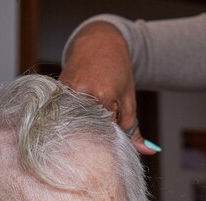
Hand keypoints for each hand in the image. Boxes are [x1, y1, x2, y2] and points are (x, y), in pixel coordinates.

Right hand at [59, 21, 156, 154]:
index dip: (111, 138)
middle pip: (90, 130)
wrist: (99, 43)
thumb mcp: (129, 101)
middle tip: (102, 124)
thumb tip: (149, 152)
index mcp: (103, 96)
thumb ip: (135, 130)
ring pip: (77, 123)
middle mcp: (82, 94)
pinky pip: (65, 113)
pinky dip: (73, 116)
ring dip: (85, 124)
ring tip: (92, 111)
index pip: (106, 133)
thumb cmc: (117, 72)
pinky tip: (79, 109)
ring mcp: (67, 92)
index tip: (112, 136)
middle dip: (97, 133)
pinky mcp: (56, 90)